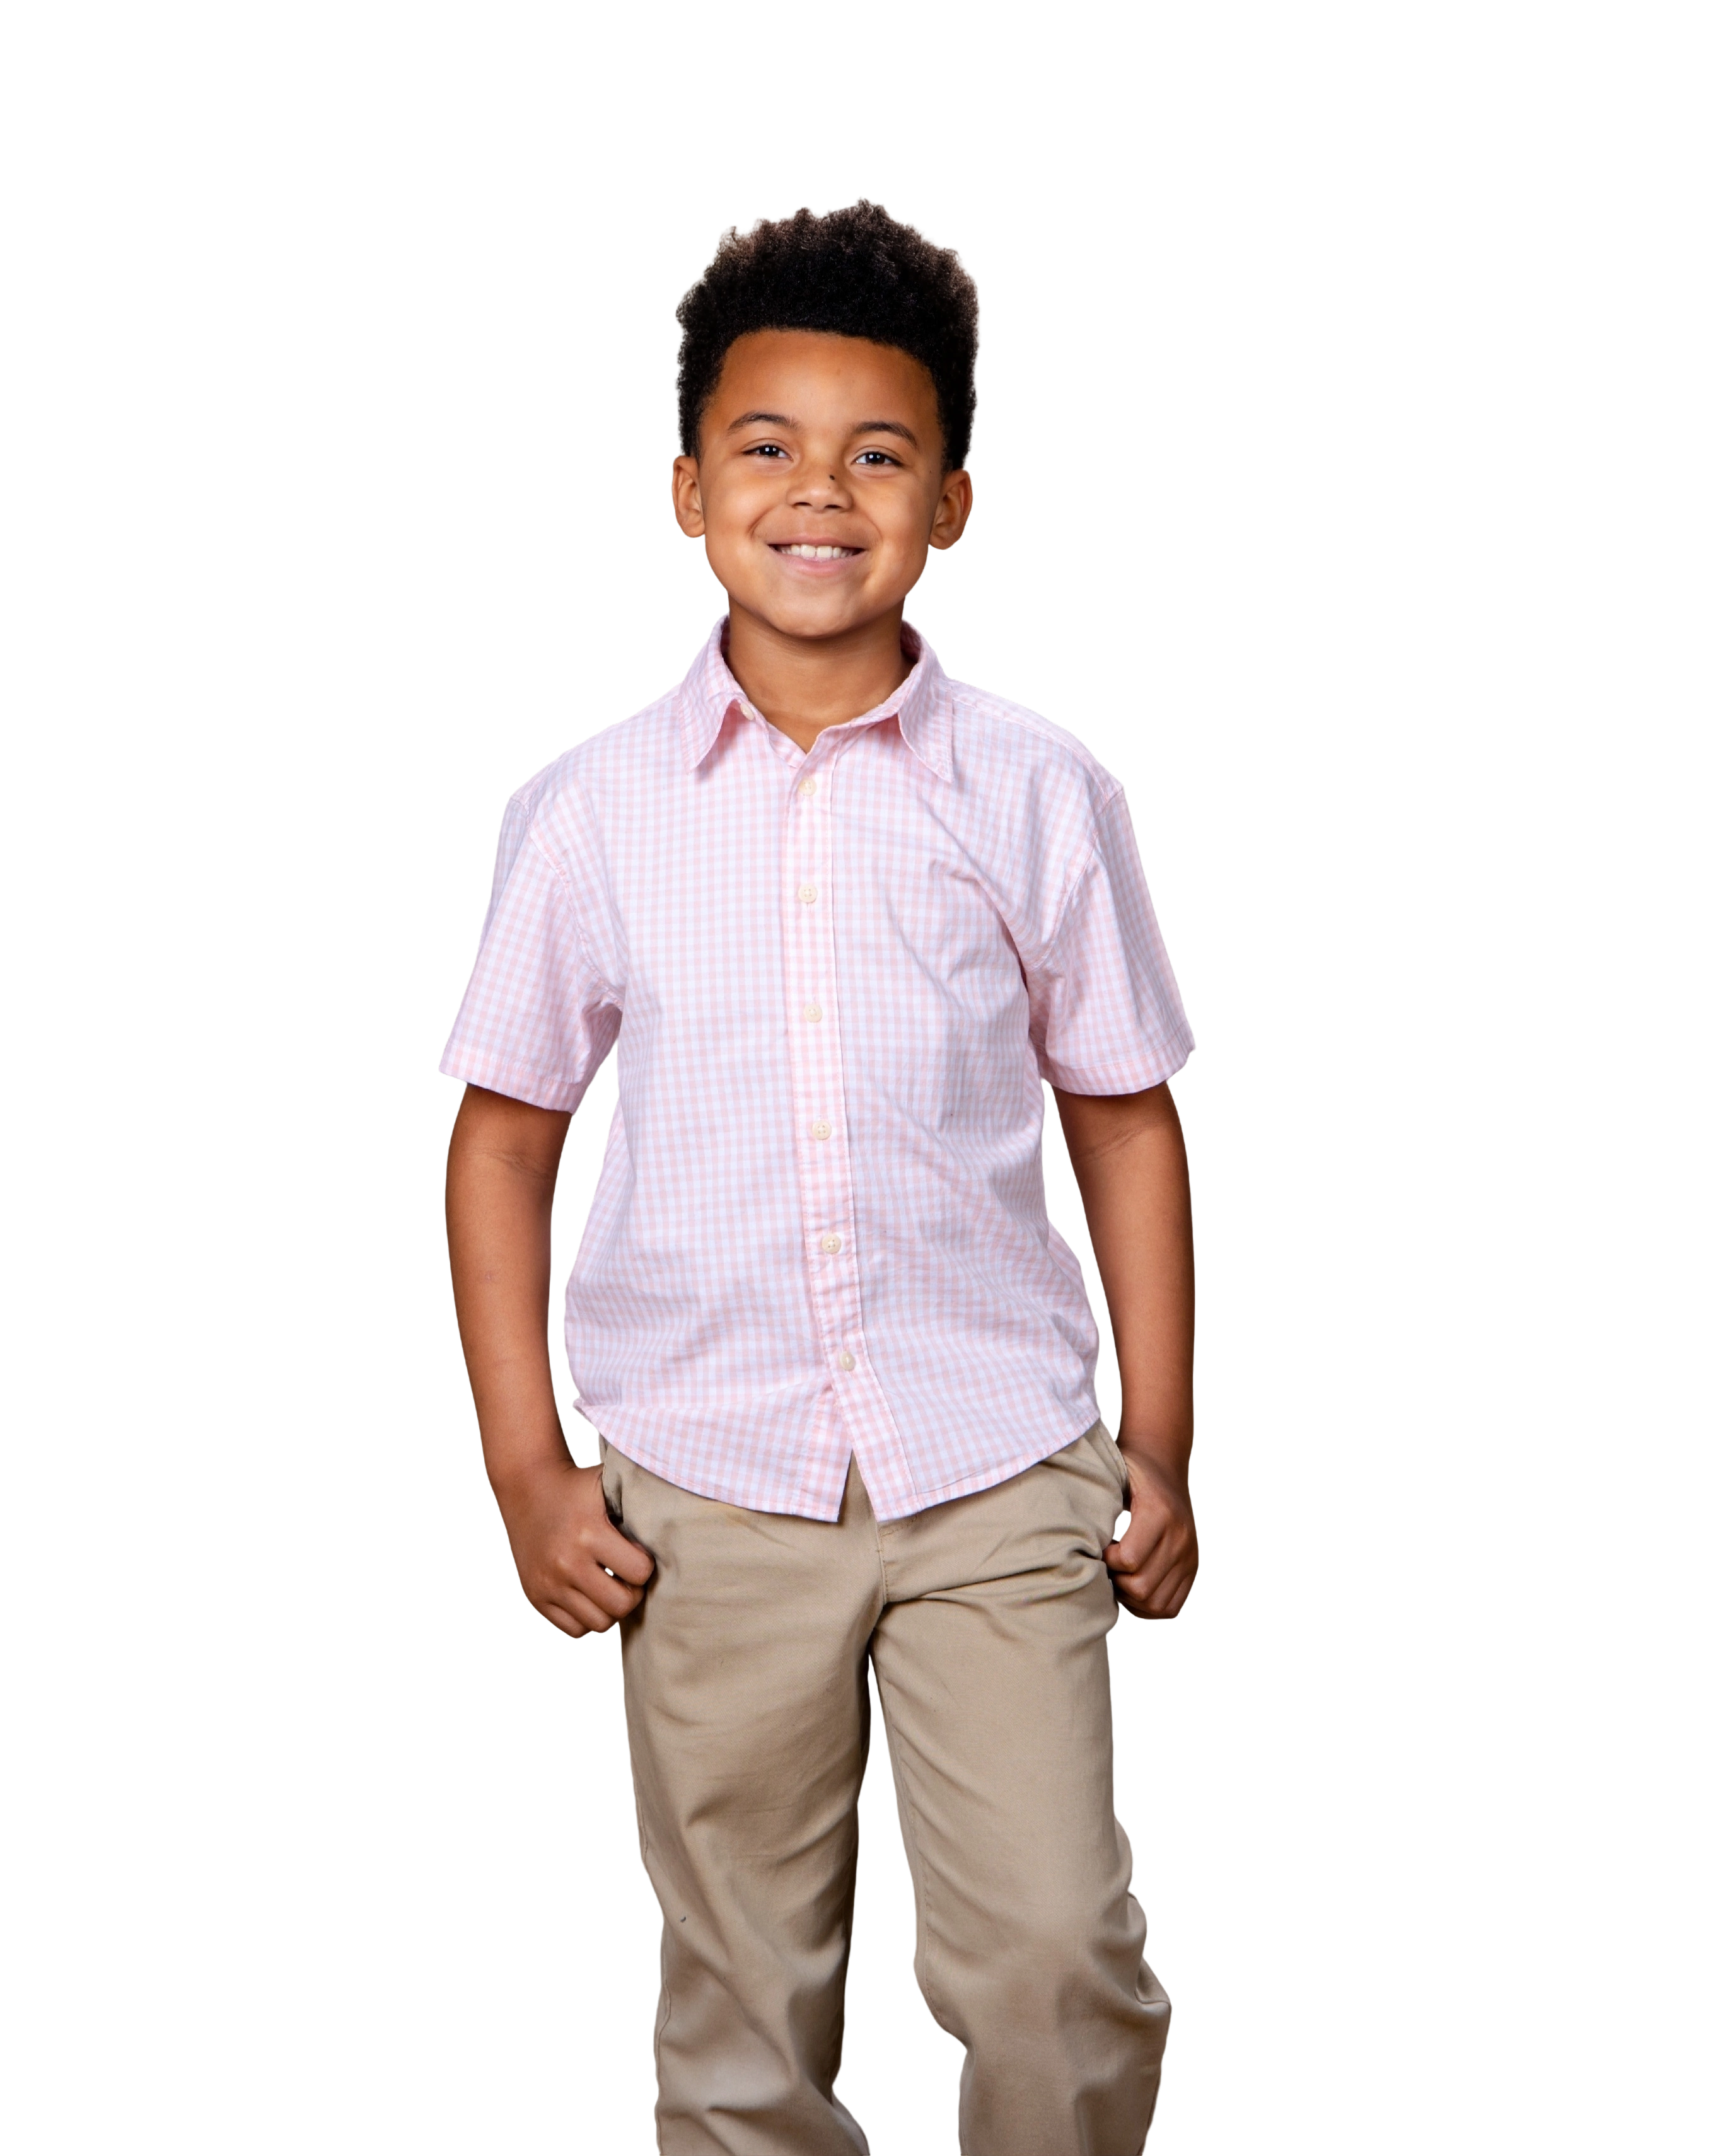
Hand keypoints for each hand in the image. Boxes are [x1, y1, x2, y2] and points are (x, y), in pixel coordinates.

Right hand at [491, 1458, 655, 1639]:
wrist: (526, 1486)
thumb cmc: (576, 1486)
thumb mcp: (608, 1483)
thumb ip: (638, 1504)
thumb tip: (676, 1527)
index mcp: (588, 1533)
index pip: (639, 1572)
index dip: (645, 1564)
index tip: (638, 1552)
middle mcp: (566, 1563)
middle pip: (621, 1605)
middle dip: (632, 1592)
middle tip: (628, 1576)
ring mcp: (548, 1583)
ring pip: (599, 1623)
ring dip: (610, 1607)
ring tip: (609, 1585)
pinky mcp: (536, 1596)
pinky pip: (573, 1629)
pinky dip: (586, 1617)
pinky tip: (589, 1593)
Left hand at [1104, 1452, 1199, 1619]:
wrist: (1165, 1471)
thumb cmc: (1131, 1473)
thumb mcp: (1114, 1470)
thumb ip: (1096, 1494)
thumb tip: (1071, 1525)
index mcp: (1160, 1512)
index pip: (1128, 1559)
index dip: (1106, 1560)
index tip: (1099, 1548)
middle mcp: (1181, 1538)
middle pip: (1141, 1587)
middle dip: (1116, 1582)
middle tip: (1105, 1566)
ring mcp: (1190, 1557)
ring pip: (1156, 1603)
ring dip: (1131, 1598)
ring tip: (1118, 1577)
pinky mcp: (1192, 1571)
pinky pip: (1171, 1607)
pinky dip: (1148, 1606)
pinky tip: (1133, 1586)